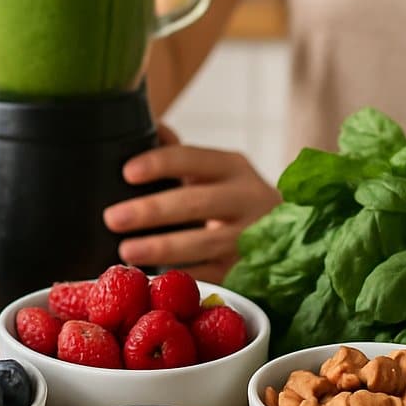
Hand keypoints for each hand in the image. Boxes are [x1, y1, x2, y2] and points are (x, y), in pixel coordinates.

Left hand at [104, 125, 280, 283]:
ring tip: (126, 252)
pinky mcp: (247, 271)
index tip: (127, 172)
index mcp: (233, 167)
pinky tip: (152, 278)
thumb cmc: (232, 198)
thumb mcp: (215, 171)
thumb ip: (181, 154)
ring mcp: (250, 236)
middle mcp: (246, 198)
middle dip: (152, 211)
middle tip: (113, 218)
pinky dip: (180, 276)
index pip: (193, 158)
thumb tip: (148, 126)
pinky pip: (211, 274)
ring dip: (162, 248)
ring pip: (204, 242)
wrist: (292, 234)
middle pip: (196, 202)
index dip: (160, 163)